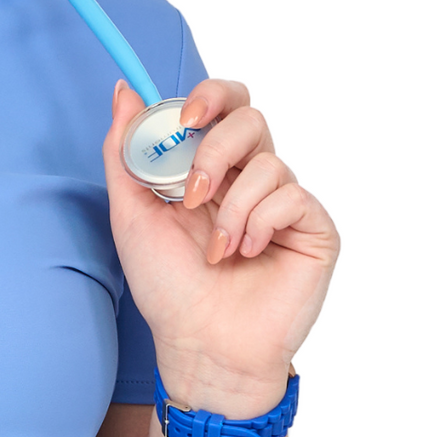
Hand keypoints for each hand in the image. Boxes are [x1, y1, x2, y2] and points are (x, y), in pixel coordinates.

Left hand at [104, 79, 339, 419]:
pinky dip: (260, 223)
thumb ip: (124, 152)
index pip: (222, 105)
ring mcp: (283, 202)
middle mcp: (248, 179)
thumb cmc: (168, 286)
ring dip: (230, 207)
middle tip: (193, 192)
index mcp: (208, 169)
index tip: (184, 119)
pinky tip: (247, 254)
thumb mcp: (131, 215)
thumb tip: (124, 92)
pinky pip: (293, 196)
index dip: (209, 96)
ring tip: (216, 250)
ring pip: (268, 161)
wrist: (201, 344)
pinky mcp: (313, 228)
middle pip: (250, 117)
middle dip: (216, 149)